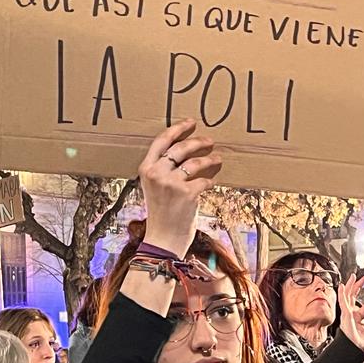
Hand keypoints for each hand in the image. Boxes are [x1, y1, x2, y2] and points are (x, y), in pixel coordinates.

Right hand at [138, 121, 220, 256]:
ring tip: (217, 158)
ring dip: (210, 159)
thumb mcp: (153, 187)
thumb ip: (162, 169)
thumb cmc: (160, 213)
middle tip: (209, 141)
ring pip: (196, 162)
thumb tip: (186, 150)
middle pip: (181, 148)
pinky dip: (210, 181)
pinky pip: (205, 181)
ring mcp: (171, 183)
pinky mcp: (187, 194)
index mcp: (146, 169)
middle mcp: (156, 173)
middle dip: (198, 142)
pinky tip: (211, 183)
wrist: (162, 239)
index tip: (191, 123)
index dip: (178, 129)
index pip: (162, 140)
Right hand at [337, 274, 363, 351]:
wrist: (355, 347)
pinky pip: (342, 301)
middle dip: (358, 288)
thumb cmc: (359, 342)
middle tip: (363, 279)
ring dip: (350, 286)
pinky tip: (342, 286)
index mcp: (357, 318)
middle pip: (354, 298)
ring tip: (352, 277)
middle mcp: (351, 315)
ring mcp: (347, 313)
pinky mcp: (345, 313)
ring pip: (347, 296)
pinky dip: (341, 293)